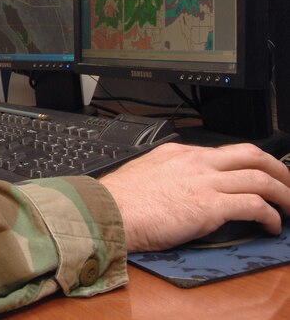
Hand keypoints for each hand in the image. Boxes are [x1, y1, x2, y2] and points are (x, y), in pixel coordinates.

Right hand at [99, 142, 289, 251]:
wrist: (107, 211)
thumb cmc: (118, 200)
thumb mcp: (145, 173)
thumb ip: (167, 173)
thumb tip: (178, 185)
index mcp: (180, 153)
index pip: (226, 151)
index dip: (250, 163)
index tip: (259, 175)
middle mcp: (196, 162)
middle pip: (252, 154)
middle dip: (279, 169)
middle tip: (288, 184)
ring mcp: (204, 182)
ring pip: (261, 178)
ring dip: (284, 194)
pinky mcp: (209, 206)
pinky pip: (254, 206)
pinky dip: (270, 215)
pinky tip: (272, 226)